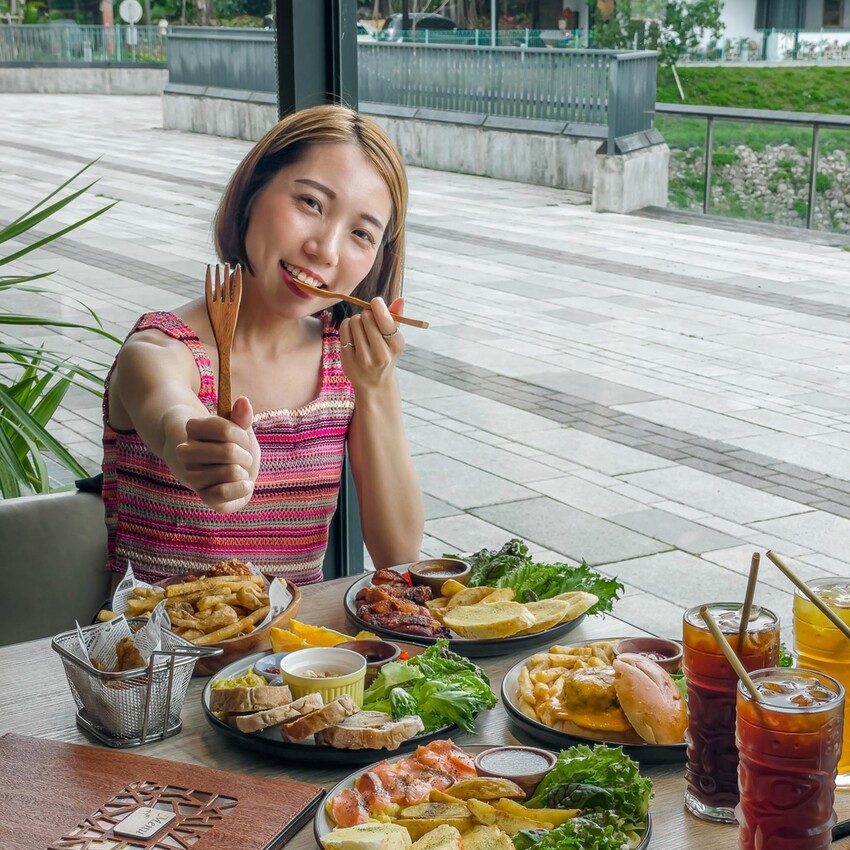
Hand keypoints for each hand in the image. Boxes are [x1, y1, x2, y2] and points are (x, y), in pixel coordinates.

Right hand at [174, 396, 259, 513]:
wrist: (221, 471)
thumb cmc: (229, 445)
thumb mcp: (236, 428)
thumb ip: (241, 417)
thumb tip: (243, 401)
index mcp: (192, 429)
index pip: (224, 429)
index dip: (240, 434)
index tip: (241, 438)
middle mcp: (185, 452)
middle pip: (229, 452)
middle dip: (245, 455)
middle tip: (243, 457)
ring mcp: (192, 475)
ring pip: (231, 472)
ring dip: (245, 471)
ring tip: (239, 471)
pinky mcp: (203, 495)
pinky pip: (223, 492)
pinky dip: (242, 488)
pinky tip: (245, 484)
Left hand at [339, 297, 403, 392]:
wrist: (375, 384)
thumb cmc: (385, 355)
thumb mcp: (394, 340)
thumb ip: (396, 319)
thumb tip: (400, 299)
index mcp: (395, 346)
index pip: (385, 320)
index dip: (378, 306)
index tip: (376, 303)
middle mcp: (381, 354)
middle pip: (367, 317)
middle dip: (367, 314)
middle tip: (369, 321)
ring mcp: (363, 358)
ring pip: (354, 322)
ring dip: (356, 320)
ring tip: (361, 329)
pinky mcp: (348, 359)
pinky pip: (344, 329)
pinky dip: (347, 326)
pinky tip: (352, 333)